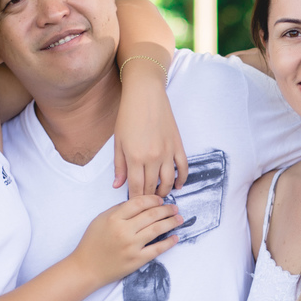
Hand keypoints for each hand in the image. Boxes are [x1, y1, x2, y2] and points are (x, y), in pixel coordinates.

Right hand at [75, 195, 182, 284]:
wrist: (86, 268)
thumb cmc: (91, 243)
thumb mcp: (100, 220)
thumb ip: (117, 210)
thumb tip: (139, 203)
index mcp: (114, 218)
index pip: (139, 203)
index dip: (153, 199)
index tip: (160, 200)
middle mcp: (124, 231)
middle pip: (151, 215)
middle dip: (166, 209)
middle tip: (174, 208)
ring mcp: (131, 246)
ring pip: (157, 229)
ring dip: (171, 223)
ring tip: (179, 219)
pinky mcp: (137, 260)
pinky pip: (157, 249)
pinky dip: (169, 242)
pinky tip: (175, 237)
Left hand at [114, 74, 187, 196]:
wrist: (146, 95)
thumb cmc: (129, 116)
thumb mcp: (118, 141)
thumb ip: (119, 166)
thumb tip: (118, 185)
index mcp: (135, 157)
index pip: (136, 187)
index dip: (135, 198)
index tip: (134, 205)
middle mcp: (152, 157)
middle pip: (151, 186)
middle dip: (148, 197)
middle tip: (146, 204)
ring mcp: (167, 152)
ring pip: (168, 181)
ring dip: (164, 191)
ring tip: (159, 196)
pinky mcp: (178, 145)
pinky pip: (183, 167)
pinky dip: (182, 179)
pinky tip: (177, 185)